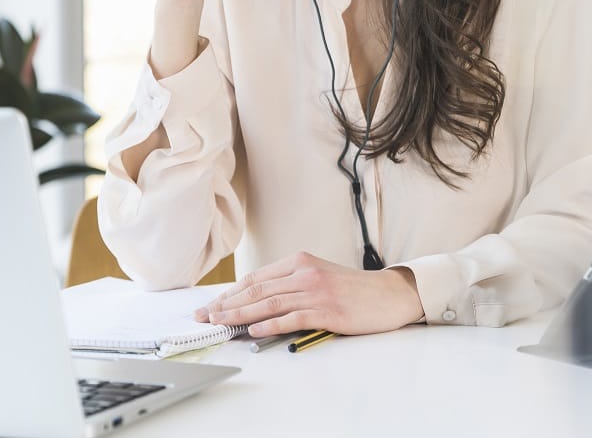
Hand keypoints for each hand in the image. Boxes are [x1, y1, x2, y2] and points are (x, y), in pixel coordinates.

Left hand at [194, 252, 423, 336]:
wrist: (387, 295)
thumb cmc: (352, 289)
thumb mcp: (318, 276)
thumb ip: (290, 284)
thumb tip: (255, 303)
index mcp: (299, 261)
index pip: (255, 278)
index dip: (229, 293)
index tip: (211, 306)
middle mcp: (304, 273)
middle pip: (256, 289)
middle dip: (226, 304)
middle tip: (204, 317)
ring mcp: (315, 291)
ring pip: (268, 303)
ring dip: (239, 314)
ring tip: (219, 324)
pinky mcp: (326, 310)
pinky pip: (291, 317)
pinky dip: (269, 324)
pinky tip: (253, 330)